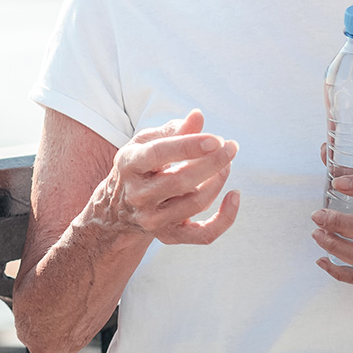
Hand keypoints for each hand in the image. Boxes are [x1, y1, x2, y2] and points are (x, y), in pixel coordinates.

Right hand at [90, 109, 238, 244]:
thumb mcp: (146, 143)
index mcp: (129, 165)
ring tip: (227, 163)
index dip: (189, 146)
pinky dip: (225, 218)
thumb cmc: (139, 167)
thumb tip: (198, 116)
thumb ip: (173, 130)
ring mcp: (152, 220)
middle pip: (181, 181)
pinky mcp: (168, 236)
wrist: (117, 209)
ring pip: (196, 203)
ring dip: (218, 180)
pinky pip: (204, 234)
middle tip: (231, 147)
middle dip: (213, 163)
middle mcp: (138, 196)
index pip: (158, 155)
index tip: (216, 139)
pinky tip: (235, 195)